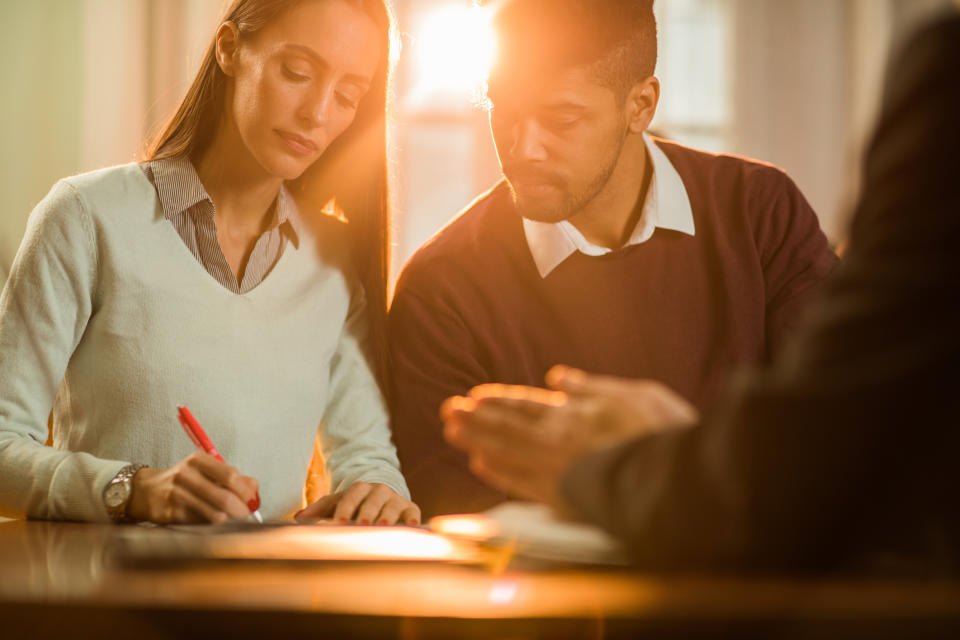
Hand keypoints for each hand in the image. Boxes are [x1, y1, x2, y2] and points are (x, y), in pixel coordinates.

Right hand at [127, 451, 259, 523]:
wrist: (146, 491)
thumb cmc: (183, 480)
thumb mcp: (204, 470)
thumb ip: (231, 477)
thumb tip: (255, 487)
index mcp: (198, 460)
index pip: (231, 476)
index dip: (245, 491)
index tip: (251, 500)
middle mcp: (186, 474)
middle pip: (224, 497)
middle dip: (240, 510)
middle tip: (245, 516)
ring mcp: (176, 494)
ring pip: (214, 515)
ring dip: (228, 521)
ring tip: (231, 521)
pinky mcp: (170, 513)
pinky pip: (200, 524)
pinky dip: (211, 526)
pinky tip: (212, 524)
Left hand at [294, 482, 420, 525]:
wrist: (380, 495)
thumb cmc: (355, 503)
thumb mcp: (337, 502)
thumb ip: (318, 509)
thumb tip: (298, 518)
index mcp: (359, 488)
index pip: (351, 496)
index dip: (345, 509)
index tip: (339, 522)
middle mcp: (378, 490)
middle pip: (373, 500)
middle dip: (367, 512)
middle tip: (362, 524)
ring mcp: (395, 498)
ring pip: (393, 506)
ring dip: (388, 517)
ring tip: (383, 528)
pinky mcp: (409, 508)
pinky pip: (413, 512)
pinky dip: (412, 519)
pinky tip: (410, 527)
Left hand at [440, 366, 697, 506]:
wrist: (678, 481)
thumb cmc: (663, 431)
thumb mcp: (633, 393)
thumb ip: (589, 388)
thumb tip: (556, 377)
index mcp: (574, 413)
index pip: (526, 404)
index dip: (498, 401)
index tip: (473, 397)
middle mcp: (558, 440)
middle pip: (507, 427)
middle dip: (476, 419)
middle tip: (447, 411)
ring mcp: (556, 470)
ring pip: (505, 452)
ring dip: (476, 441)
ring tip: (452, 433)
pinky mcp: (562, 497)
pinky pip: (520, 482)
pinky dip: (498, 473)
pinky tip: (479, 466)